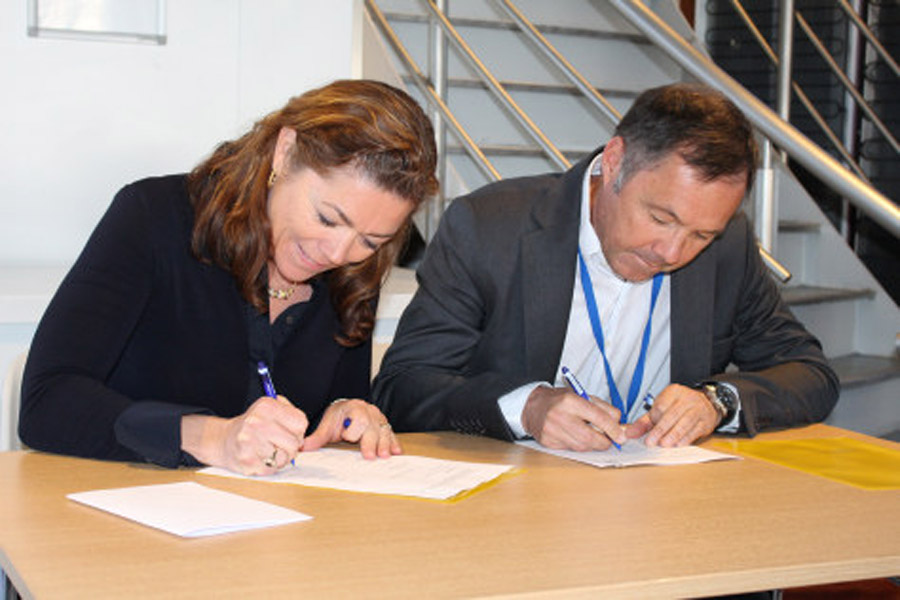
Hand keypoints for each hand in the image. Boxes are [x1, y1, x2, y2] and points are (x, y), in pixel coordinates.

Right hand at [181, 395, 307, 475]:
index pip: (301, 423)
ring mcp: (250, 441)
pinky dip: (270, 467)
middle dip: (291, 447)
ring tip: (269, 452)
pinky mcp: (247, 460)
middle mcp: (257, 421)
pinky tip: (260, 458)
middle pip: (294, 442)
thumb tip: (302, 428)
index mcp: (266, 406)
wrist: (224, 441)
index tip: (288, 432)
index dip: (298, 431)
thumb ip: (290, 412)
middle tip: (278, 445)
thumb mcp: (270, 408)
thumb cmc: (254, 426)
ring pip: (285, 457)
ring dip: (280, 458)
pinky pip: (273, 469)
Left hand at [303, 399, 401, 458]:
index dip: (353, 431)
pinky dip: (394, 443)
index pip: (358, 420)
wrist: (348, 409)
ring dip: (385, 444)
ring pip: (384, 430)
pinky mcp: (384, 425)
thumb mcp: (328, 425)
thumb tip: (303, 447)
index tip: (346, 438)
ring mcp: (378, 418)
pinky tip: (396, 452)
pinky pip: (391, 433)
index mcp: (354, 409)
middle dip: (372, 442)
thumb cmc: (339, 417)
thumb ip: (318, 437)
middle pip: (372, 427)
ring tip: (385, 455)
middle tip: (370, 456)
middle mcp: (369, 411)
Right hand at [521, 385, 625, 450]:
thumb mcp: (582, 396)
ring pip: (582, 446)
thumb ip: (603, 408)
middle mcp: (560, 416)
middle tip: (610, 440)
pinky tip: (576, 437)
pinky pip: (571, 449)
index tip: (622, 436)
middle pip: (590, 437)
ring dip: (592, 445)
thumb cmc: (559, 400)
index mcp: (570, 401)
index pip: (598, 417)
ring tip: (593, 436)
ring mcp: (552, 431)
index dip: (613, 429)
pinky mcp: (548, 442)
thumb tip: (619, 425)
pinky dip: (579, 446)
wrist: (532, 406)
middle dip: (605, 442)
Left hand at [625, 383, 718, 446]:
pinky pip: (695, 430)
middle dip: (661, 429)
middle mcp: (687, 398)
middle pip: (672, 414)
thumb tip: (629, 433)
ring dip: (673, 435)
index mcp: (673, 392)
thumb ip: (644, 422)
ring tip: (664, 444)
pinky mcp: (706, 421)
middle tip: (652, 442)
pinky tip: (678, 444)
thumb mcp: (661, 409)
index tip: (646, 433)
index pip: (661, 405)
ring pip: (685, 422)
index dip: (654, 420)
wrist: (707, 404)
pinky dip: (686, 438)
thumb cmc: (680, 407)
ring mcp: (698, 409)